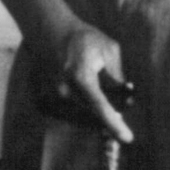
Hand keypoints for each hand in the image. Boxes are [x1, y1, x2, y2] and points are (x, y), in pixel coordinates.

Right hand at [55, 20, 134, 143]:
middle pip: (91, 117)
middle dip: (109, 119)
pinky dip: (82, 114)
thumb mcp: (109, 51)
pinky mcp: (41, 103)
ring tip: (107, 106)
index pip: (100, 106)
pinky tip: (88, 103)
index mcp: (79, 76)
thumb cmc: (83, 39)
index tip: (128, 139)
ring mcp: (48, 98)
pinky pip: (68, 116)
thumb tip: (127, 102)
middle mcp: (61, 90)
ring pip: (79, 120)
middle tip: (123, 112)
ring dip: (95, 117)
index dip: (114, 124)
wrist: (49, 31)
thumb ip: (117, 77)